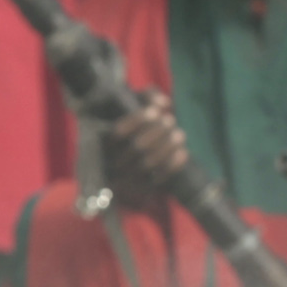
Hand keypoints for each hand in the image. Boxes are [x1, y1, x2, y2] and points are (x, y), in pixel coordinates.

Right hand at [104, 90, 189, 209]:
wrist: (131, 151)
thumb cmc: (133, 120)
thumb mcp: (134, 102)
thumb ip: (147, 96)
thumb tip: (163, 103)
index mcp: (102, 141)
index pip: (117, 133)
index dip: (137, 121)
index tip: (155, 112)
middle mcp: (110, 162)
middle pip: (136, 148)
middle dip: (157, 133)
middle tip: (170, 121)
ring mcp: (124, 179)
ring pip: (147, 165)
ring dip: (167, 148)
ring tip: (180, 134)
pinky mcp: (139, 190)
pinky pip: (157, 181)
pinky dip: (172, 166)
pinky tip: (183, 152)